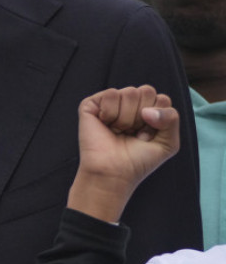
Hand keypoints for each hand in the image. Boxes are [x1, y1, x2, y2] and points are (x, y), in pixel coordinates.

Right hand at [67, 86, 178, 223]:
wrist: (114, 173)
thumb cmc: (138, 160)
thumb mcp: (169, 143)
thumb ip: (171, 118)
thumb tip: (147, 110)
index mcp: (146, 109)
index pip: (161, 98)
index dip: (158, 118)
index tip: (147, 136)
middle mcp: (128, 103)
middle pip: (146, 91)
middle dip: (142, 115)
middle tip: (132, 132)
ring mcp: (110, 103)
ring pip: (129, 92)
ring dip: (126, 118)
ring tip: (118, 131)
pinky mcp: (92, 104)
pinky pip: (110, 94)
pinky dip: (110, 113)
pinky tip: (105, 124)